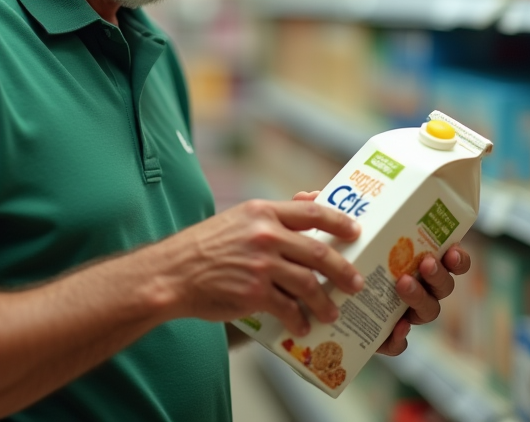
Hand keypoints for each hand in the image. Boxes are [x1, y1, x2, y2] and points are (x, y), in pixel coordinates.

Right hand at [160, 199, 363, 336]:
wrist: (173, 272)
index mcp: (262, 212)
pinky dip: (298, 320)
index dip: (340, 221)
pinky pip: (288, 308)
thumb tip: (308, 204)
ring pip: (309, 284)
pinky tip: (301, 326)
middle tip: (356, 283)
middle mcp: (265, 235)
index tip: (356, 232)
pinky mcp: (254, 292)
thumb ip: (270, 217)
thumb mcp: (237, 219)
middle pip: (319, 253)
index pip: (312, 212)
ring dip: (325, 302)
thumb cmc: (204, 246)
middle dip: (344, 271)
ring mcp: (261, 265)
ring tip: (331, 312)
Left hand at [291, 190, 471, 357]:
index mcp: (413, 260)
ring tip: (403, 284)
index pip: (447, 259)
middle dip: (439, 275)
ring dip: (420, 298)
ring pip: (428, 311)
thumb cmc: (334, 258)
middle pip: (443, 286)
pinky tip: (395, 328)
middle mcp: (416, 287)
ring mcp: (403, 313)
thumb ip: (325, 216)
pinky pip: (399, 343)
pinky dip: (399, 338)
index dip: (457, 257)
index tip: (452, 248)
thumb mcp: (332, 233)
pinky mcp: (383, 337)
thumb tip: (310, 195)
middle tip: (426, 262)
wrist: (311, 299)